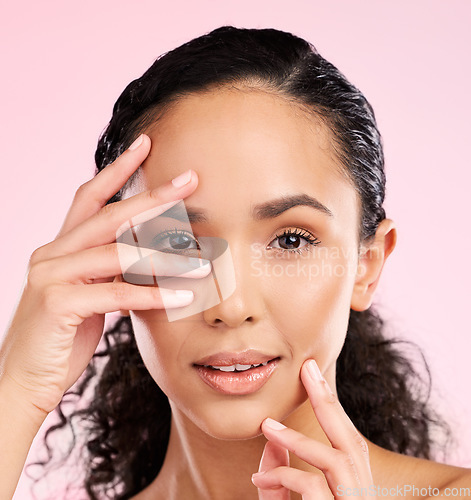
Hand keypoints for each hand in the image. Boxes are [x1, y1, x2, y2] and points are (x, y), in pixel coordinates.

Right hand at [0, 134, 209, 415]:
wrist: (22, 381)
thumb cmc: (60, 339)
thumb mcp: (89, 297)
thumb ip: (109, 274)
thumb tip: (146, 260)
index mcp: (60, 248)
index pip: (91, 197)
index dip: (117, 169)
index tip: (145, 145)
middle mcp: (53, 253)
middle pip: (110, 215)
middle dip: (153, 197)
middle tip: (190, 180)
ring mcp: (51, 276)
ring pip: (118, 254)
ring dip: (166, 258)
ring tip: (203, 262)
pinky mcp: (57, 303)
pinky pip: (116, 293)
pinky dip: (152, 295)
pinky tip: (183, 298)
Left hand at [252, 359, 372, 498]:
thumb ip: (283, 481)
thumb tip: (272, 445)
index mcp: (354, 491)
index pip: (348, 443)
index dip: (333, 408)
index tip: (313, 375)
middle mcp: (361, 497)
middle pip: (352, 442)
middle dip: (328, 402)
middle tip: (308, 367)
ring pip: (337, 461)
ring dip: (299, 439)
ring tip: (267, 425)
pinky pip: (315, 486)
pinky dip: (286, 475)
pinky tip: (259, 479)